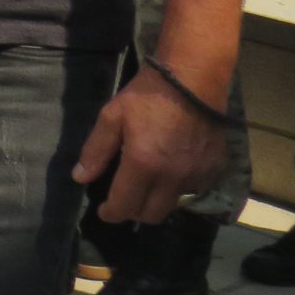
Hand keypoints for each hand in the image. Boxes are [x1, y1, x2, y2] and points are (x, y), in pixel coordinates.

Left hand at [73, 70, 229, 224]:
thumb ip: (96, 150)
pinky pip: (194, 191)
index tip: (104, 211)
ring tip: (146, 187)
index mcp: (143, 165)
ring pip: (174, 206)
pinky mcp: (214, 169)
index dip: (111, 213)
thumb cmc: (147, 96)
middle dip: (133, 211)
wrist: (193, 80)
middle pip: (151, 214)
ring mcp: (197, 175)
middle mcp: (172, 177)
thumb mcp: (112, 116)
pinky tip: (170, 174)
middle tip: (124, 198)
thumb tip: (80, 178)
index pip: (125, 206)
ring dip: (156, 203)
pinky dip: (179, 190)